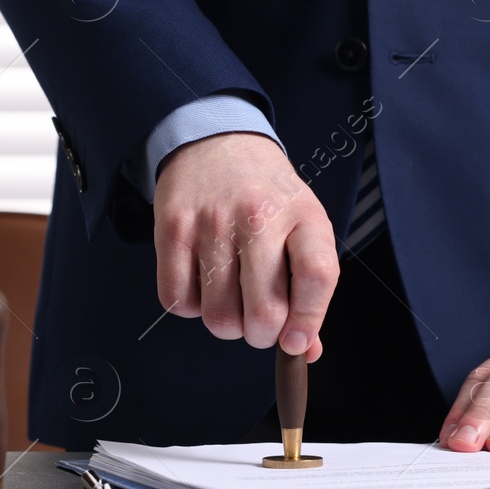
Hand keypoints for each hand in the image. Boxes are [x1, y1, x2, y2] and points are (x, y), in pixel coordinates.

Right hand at [153, 132, 338, 359]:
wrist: (217, 139)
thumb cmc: (266, 194)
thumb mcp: (301, 226)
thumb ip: (308, 287)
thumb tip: (305, 349)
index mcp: (304, 216)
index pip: (317, 276)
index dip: (308, 321)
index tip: (296, 342)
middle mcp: (260, 217)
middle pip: (263, 312)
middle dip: (260, 336)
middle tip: (258, 323)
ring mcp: (213, 222)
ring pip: (218, 316)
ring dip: (225, 325)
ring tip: (230, 301)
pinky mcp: (173, 228)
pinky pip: (178, 301)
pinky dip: (191, 307)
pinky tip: (201, 284)